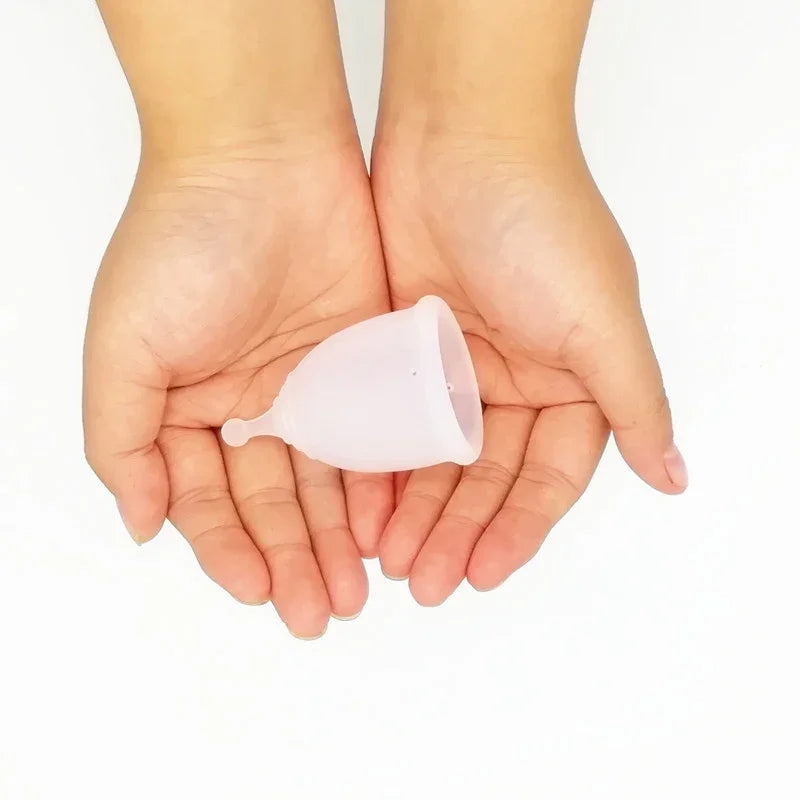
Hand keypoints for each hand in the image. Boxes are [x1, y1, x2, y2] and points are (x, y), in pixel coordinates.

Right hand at [84, 139, 392, 636]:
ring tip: (358, 589)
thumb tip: (137, 523)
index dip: (230, 550)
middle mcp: (250, 405)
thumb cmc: (184, 243)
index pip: (209, 501)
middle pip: (274, 501)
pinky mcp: (363, 362)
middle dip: (294, 558)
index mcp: (189, 407)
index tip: (260, 592)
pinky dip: (376, 483)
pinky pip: (372, 435)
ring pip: (327, 479)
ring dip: (337, 537)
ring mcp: (310, 385)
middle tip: (322, 612)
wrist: (264, 158)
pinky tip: (385, 526)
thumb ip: (122, 441)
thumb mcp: (126, 348)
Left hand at [372, 135, 686, 605]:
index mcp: (569, 382)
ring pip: (435, 460)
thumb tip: (674, 474)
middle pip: (485, 478)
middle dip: (459, 530)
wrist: (459, 143)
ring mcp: (455, 369)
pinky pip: (391, 422)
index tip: (485, 572)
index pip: (547, 475)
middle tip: (427, 581)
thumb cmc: (541, 224)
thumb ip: (633, 400)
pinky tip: (364, 506)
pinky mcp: (403, 351)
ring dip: (417, 510)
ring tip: (390, 560)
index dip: (519, 527)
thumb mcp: (600, 319)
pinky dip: (381, 464)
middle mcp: (514, 382)